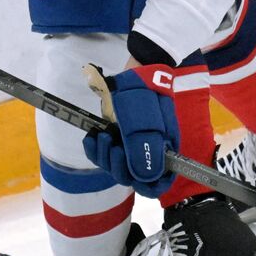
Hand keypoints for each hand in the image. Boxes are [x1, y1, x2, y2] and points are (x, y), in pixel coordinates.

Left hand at [81, 65, 178, 197]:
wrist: (135, 69)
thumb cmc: (146, 95)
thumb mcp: (148, 124)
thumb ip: (145, 152)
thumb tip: (144, 179)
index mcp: (163, 151)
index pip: (158, 182)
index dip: (147, 186)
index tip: (134, 178)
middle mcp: (147, 151)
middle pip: (131, 177)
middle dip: (118, 167)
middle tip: (113, 147)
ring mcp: (129, 143)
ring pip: (114, 166)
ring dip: (104, 157)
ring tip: (102, 136)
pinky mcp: (114, 135)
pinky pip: (101, 154)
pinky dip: (94, 149)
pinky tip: (91, 137)